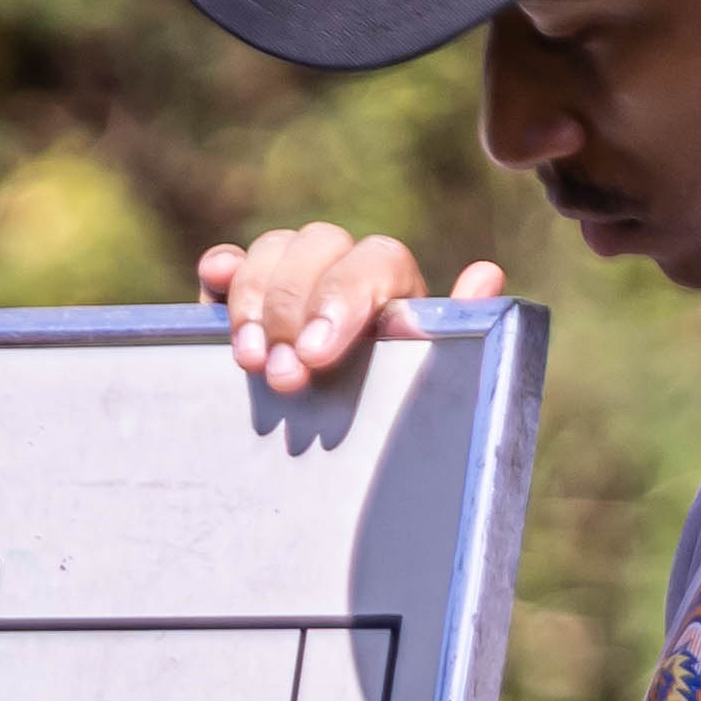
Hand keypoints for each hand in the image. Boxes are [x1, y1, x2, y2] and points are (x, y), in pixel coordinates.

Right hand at [199, 227, 502, 397]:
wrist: (347, 455)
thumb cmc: (391, 415)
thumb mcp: (430, 380)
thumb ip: (459, 332)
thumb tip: (487, 276)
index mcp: (395, 288)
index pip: (375, 260)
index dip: (342, 300)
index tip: (316, 355)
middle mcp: (344, 270)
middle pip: (318, 245)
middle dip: (292, 309)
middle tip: (282, 375)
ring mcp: (291, 278)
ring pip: (274, 249)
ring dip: (255, 300)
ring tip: (250, 362)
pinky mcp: (243, 296)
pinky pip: (230, 264)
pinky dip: (222, 272)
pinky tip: (213, 284)